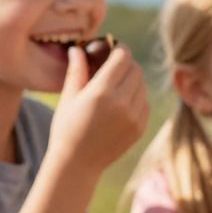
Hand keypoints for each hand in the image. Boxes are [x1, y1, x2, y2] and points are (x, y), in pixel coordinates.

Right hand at [46, 42, 150, 173]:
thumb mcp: (68, 98)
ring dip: (132, 80)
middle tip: (114, 66)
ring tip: (117, 85)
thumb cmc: (66, 128)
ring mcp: (134, 116)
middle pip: (135, 69)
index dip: (119, 49)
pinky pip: (145, 102)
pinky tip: (121, 102)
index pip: (123, 57)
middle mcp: (122, 102)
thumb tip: (78, 48)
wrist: (77, 164)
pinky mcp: (140, 128)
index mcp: (102, 91)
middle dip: (126, 63)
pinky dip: (137, 98)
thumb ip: (77, 70)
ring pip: (142, 85)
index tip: (114, 48)